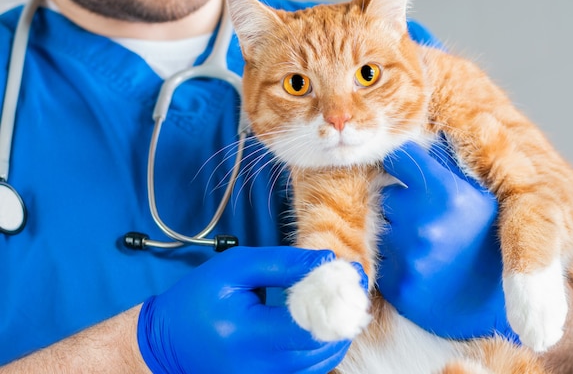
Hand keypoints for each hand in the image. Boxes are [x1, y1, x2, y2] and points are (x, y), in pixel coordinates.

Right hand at [137, 246, 349, 373]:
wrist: (168, 342)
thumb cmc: (198, 298)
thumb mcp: (234, 268)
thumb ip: (282, 263)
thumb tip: (325, 261)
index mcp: (246, 335)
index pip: (308, 324)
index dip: (338, 297)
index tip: (351, 271)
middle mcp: (259, 368)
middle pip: (323, 347)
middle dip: (345, 313)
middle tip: (352, 284)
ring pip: (323, 361)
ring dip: (339, 329)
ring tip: (341, 298)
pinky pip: (311, 369)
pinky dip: (325, 344)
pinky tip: (324, 320)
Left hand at [379, 140, 517, 340]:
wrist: (494, 307)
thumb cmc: (490, 242)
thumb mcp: (481, 196)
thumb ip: (449, 164)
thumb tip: (422, 130)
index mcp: (448, 195)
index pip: (399, 156)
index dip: (400, 158)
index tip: (402, 163)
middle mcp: (425, 224)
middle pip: (387, 193)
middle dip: (399, 199)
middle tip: (422, 212)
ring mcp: (409, 257)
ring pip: (381, 224)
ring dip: (394, 228)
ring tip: (422, 239)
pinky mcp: (397, 283)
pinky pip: (379, 255)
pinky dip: (392, 256)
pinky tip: (417, 261)